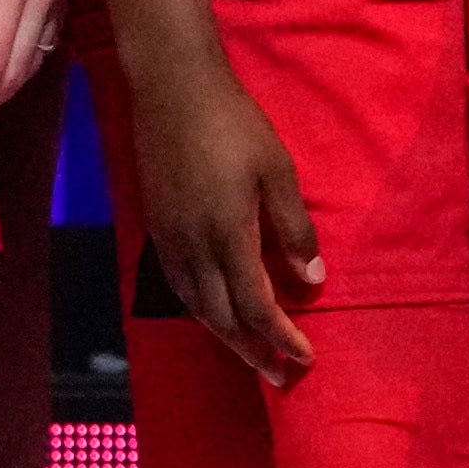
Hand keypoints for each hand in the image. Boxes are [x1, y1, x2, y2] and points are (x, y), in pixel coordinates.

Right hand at [136, 61, 321, 382]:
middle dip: (254, 352)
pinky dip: (202, 311)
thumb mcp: (277, 171)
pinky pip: (179, 288)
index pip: (257, 306)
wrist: (171, 89)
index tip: (306, 357)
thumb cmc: (234, 124)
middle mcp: (193, 248)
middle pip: (223, 319)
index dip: (281, 336)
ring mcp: (169, 240)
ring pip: (197, 308)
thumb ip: (294, 228)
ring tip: (251, 356)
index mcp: (227, 235)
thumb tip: (312, 280)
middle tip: (280, 377)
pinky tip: (214, 313)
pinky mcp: (156, 228)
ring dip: (226, 338)